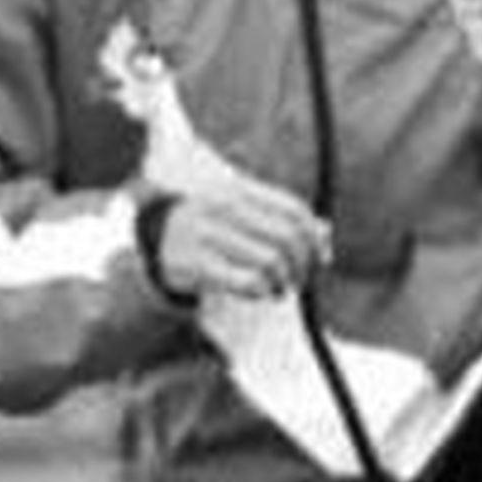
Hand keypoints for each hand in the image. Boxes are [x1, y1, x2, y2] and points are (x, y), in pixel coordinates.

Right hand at [153, 174, 329, 301]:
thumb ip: (282, 218)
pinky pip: (249, 282)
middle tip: (298, 279)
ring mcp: (209, 235)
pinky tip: (259, 292)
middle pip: (287, 238)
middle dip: (302, 264)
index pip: (293, 210)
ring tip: (278, 288)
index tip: (319, 257)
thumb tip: (325, 235)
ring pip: (271, 261)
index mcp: (239, 189)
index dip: (314, 237)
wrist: (156, 240)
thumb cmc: (211, 228)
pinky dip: (262, 291)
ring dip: (282, 281)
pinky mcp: (199, 265)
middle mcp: (224, 207)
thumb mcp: (242, 212)